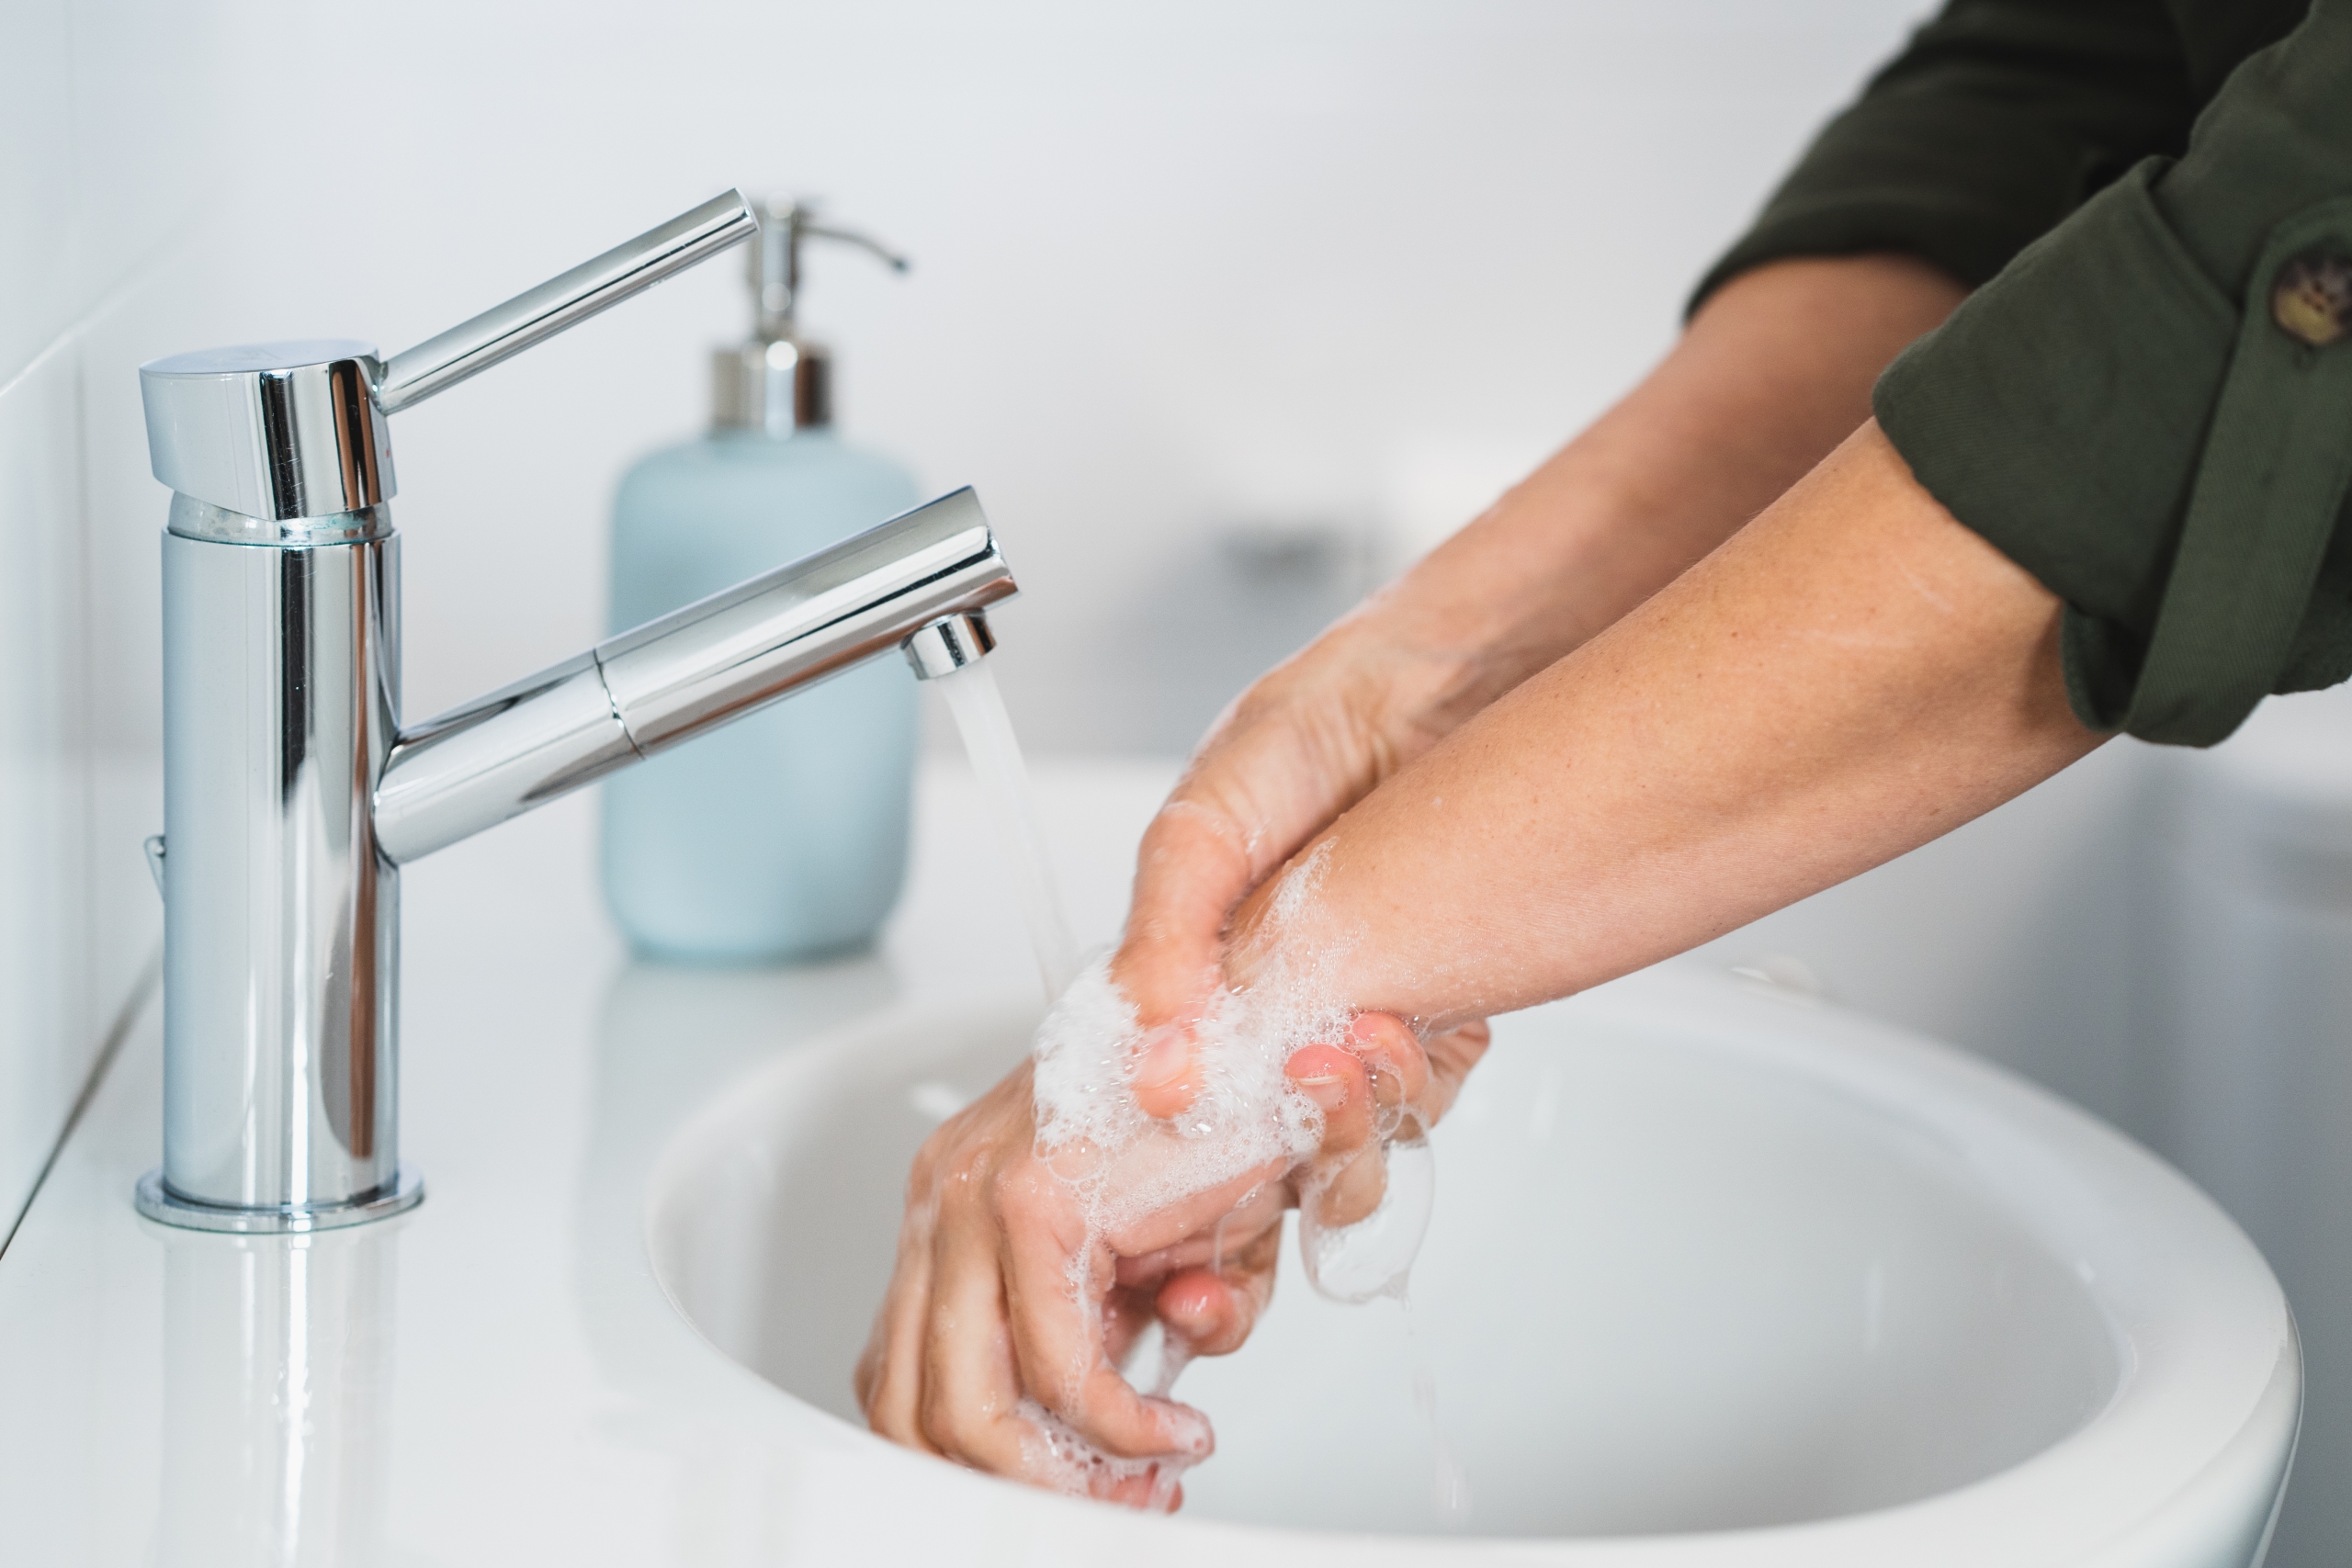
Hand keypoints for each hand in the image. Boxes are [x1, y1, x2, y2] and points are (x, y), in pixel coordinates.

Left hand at [856, 1008, 1488, 1506]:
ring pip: (965, 1404)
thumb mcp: (1159, 1260)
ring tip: (1149, 1478)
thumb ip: (1128, 1334)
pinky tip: (1176, 1431)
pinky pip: (1060, 1367)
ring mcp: (976, 1192)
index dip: (982, 1456)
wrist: (1267, 1024)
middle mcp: (946, 1194)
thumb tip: (1140, 1412)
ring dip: (1067, 1471)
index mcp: (955, 1205)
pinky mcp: (1033, 1198)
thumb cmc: (1222, 1125)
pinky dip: (1120, 1427)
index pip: (908, 1368)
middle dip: (1017, 1485)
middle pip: (909, 1402)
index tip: (1079, 1488)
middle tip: (1120, 1501)